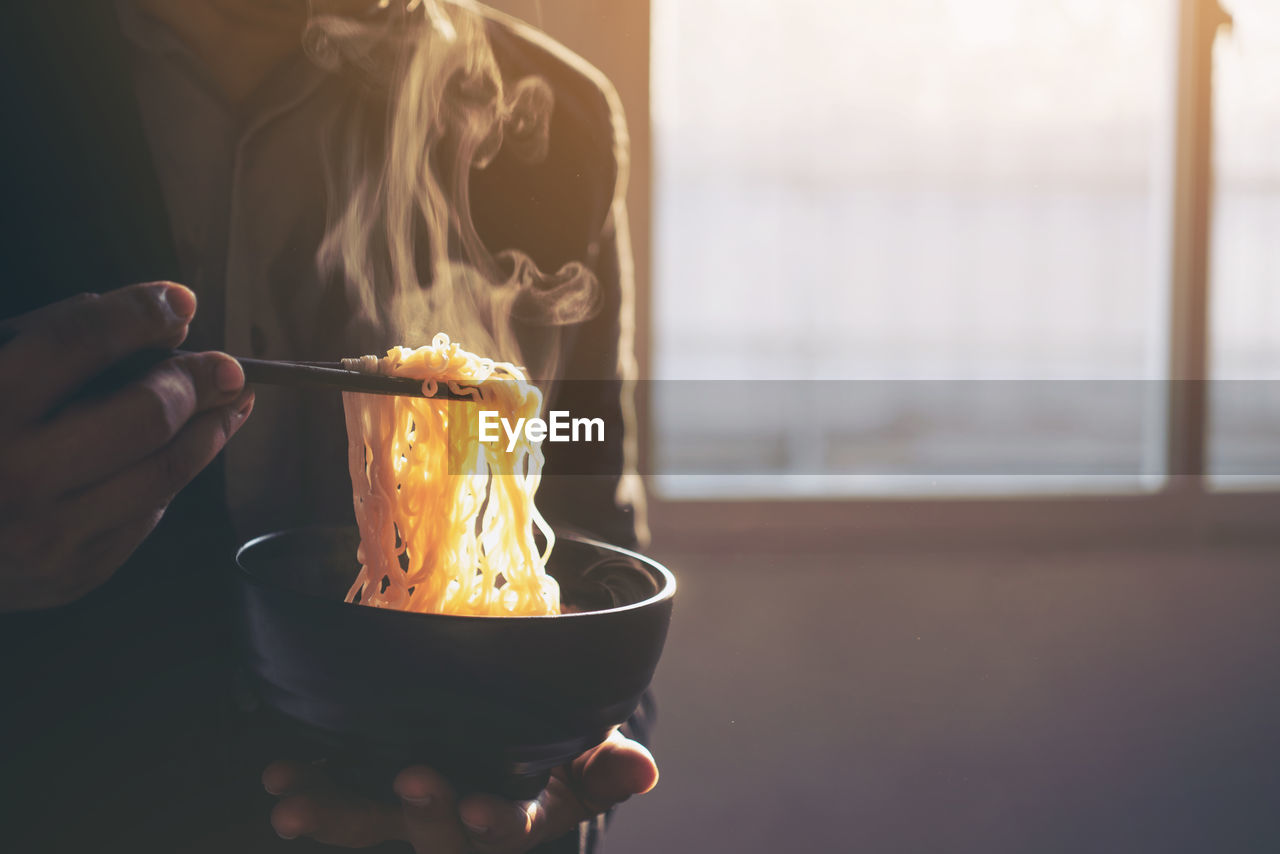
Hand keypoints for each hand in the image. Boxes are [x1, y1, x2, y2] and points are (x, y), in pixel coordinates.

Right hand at [0, 283, 253, 610]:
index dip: (141, 313)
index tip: (180, 302)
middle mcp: (14, 474)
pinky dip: (169, 476)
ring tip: (232, 402)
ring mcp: (47, 534)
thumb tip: (159, 325)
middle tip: (227, 366)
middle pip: (146, 413)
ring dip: (213, 429)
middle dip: (198, 380)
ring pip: (166, 471)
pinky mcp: (70, 575)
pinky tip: (179, 453)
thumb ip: (52, 339)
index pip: (81, 340)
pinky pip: (146, 515)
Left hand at [263, 729, 658, 852]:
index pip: (509, 826)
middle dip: (417, 814)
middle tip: (406, 778)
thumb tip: (644, 771)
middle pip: (435, 833)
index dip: (492, 822)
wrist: (520, 714)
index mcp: (521, 813)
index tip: (476, 809)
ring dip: (336, 813)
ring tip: (295, 803)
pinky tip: (281, 775)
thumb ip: (611, 764)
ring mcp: (412, 802)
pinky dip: (312, 779)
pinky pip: (339, 785)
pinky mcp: (376, 776)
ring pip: (374, 820)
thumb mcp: (595, 750)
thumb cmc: (564, 735)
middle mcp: (461, 816)